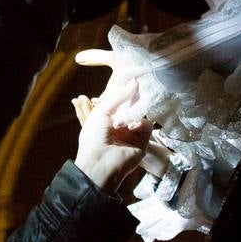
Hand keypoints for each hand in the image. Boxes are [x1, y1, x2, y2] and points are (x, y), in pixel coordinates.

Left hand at [72, 77, 150, 191]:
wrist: (100, 163)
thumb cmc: (93, 137)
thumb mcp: (101, 112)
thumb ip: (118, 96)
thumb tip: (134, 81)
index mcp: (108, 118)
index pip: (121, 101)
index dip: (126, 91)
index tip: (133, 78)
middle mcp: (121, 125)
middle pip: (133, 106)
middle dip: (134, 98)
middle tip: (139, 86)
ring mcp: (132, 133)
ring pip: (141, 114)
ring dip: (132, 114)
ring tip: (121, 122)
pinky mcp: (143, 141)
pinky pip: (147, 125)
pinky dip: (139, 122)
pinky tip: (130, 127)